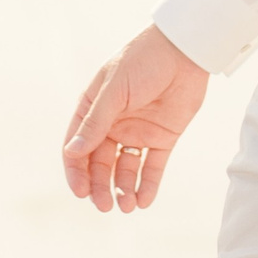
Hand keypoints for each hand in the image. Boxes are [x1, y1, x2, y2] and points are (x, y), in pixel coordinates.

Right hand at [63, 24, 208, 212]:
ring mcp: (137, 132)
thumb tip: (72, 152)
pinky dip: (147, 185)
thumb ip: (96, 122)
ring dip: (122, 190)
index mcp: (94, 109)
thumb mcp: (115, 90)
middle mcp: (113, 124)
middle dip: (100, 187)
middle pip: (100, 164)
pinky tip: (144, 200)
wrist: (185, 51)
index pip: (77, 146)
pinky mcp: (162, 138)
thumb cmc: (143, 60)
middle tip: (105, 206)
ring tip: (127, 206)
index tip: (81, 192)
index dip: (76, 171)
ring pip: (124, 169)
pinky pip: (152, 167)